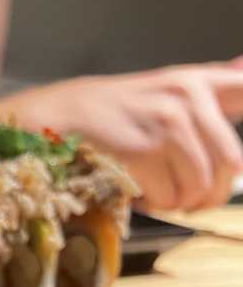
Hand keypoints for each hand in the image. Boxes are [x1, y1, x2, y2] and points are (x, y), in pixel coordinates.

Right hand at [0, 63, 242, 211]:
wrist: (62, 116)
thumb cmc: (116, 112)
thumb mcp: (169, 89)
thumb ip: (214, 86)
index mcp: (199, 81)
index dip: (242, 150)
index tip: (238, 163)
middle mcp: (189, 96)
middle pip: (232, 166)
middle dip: (209, 192)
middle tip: (186, 197)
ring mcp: (167, 123)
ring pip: (199, 187)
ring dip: (178, 201)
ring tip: (156, 190)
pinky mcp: (144, 151)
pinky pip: (168, 198)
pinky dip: (153, 204)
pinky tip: (138, 191)